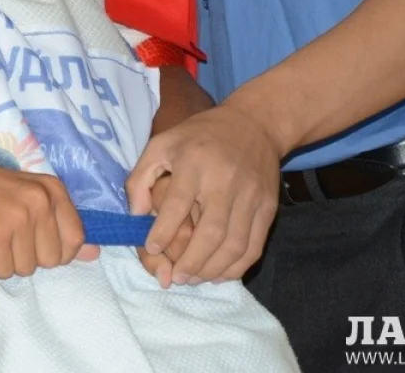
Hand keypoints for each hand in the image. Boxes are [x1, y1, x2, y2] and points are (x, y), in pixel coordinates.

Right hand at [0, 163, 96, 278]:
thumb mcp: (31, 197)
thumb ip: (63, 224)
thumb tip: (94, 254)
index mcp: (53, 190)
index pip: (75, 239)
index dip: (56, 249)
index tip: (35, 239)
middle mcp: (40, 200)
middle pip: (52, 260)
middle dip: (31, 256)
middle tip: (10, 234)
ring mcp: (18, 217)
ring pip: (28, 269)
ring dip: (10, 260)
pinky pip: (5, 271)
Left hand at [126, 102, 280, 283]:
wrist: (255, 124)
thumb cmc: (199, 136)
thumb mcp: (161, 144)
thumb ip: (141, 178)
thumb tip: (137, 216)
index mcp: (194, 163)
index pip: (178, 204)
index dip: (163, 232)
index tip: (152, 248)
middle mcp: (225, 181)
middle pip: (211, 233)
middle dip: (191, 262)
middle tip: (176, 278)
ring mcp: (250, 196)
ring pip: (234, 245)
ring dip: (213, 269)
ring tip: (194, 279)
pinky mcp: (268, 207)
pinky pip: (254, 246)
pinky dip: (237, 267)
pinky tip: (219, 274)